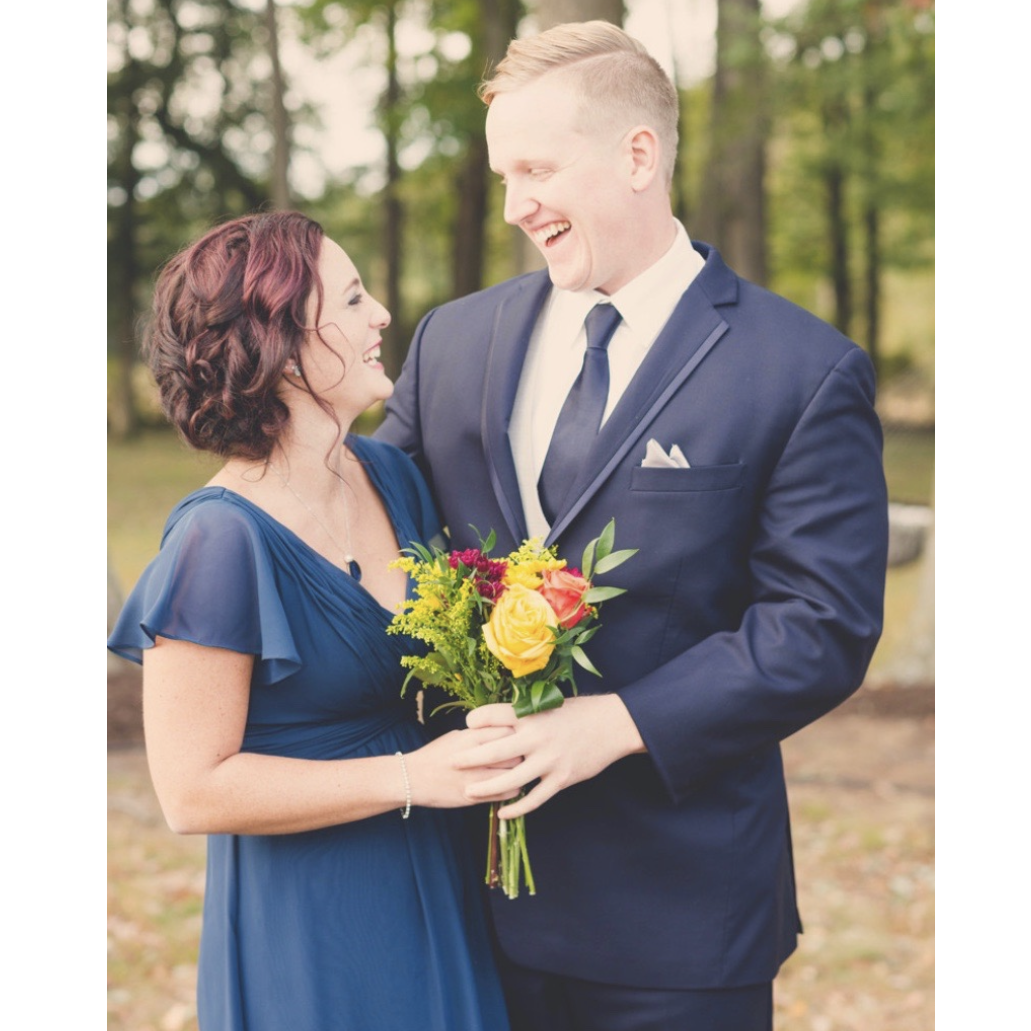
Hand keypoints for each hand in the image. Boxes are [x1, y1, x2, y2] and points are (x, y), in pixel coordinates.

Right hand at [405, 727, 521, 808]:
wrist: (412, 779)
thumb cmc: (433, 755)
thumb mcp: (455, 737)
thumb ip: (479, 734)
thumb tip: (501, 732)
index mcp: (471, 738)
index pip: (508, 731)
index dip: (516, 734)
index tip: (518, 737)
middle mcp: (476, 757)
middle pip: (515, 752)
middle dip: (522, 754)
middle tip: (522, 756)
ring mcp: (476, 779)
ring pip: (514, 774)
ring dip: (519, 773)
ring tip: (519, 772)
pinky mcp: (474, 797)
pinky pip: (505, 794)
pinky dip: (513, 790)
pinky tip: (511, 786)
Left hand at [456, 695, 645, 818]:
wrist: (612, 724)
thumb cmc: (579, 712)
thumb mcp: (549, 705)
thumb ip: (525, 714)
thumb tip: (500, 718)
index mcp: (532, 714)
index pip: (494, 715)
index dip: (477, 720)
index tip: (465, 726)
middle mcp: (537, 736)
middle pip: (494, 750)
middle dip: (469, 758)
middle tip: (450, 763)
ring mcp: (549, 759)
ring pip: (511, 779)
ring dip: (486, 787)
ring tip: (468, 791)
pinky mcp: (562, 778)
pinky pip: (535, 798)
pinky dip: (517, 807)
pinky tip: (502, 812)